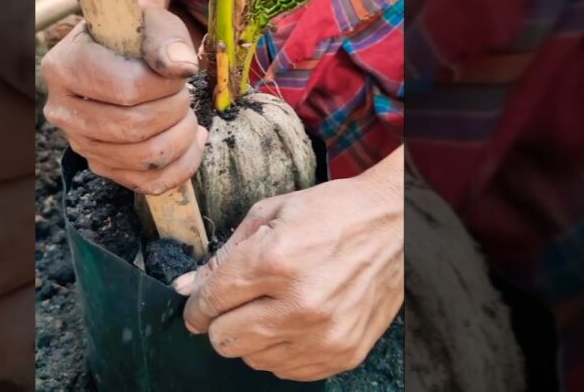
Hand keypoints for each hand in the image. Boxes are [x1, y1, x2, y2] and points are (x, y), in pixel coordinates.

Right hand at [39, 7, 206, 194]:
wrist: (120, 52)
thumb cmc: (135, 34)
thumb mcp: (151, 21)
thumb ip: (167, 38)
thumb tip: (182, 68)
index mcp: (64, 67)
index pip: (126, 88)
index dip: (166, 85)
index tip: (178, 73)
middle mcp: (62, 110)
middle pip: (133, 128)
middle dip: (175, 111)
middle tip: (184, 93)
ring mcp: (80, 143)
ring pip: (143, 159)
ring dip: (182, 137)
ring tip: (187, 114)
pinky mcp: (101, 165)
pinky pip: (147, 183)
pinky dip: (182, 166)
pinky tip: (193, 141)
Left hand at [173, 149, 403, 380]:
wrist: (395, 225)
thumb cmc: (333, 213)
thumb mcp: (270, 214)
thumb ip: (224, 256)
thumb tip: (187, 289)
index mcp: (276, 261)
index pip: (211, 301)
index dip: (197, 304)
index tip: (198, 305)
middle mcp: (300, 304)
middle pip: (225, 339)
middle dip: (221, 321)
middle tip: (237, 302)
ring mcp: (324, 335)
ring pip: (253, 360)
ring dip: (252, 337)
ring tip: (272, 306)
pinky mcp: (343, 353)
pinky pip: (287, 371)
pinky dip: (281, 350)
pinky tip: (293, 321)